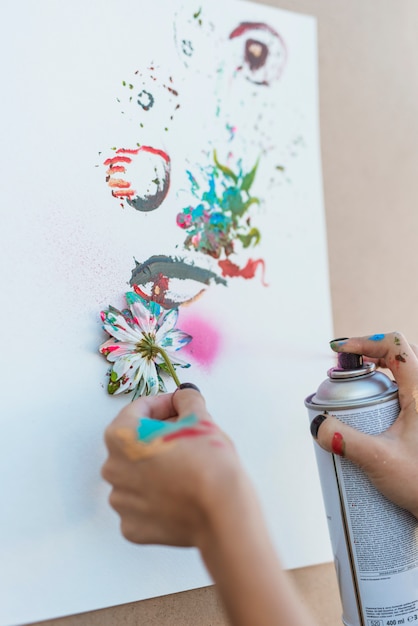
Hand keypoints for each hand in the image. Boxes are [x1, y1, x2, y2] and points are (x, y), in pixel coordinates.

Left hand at [102, 386, 317, 625]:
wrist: (223, 513)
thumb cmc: (209, 463)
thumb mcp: (200, 418)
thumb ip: (186, 400)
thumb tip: (184, 397)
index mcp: (121, 437)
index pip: (138, 410)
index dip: (163, 404)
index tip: (180, 405)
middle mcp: (112, 469)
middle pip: (135, 443)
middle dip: (158, 435)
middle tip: (187, 434)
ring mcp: (121, 502)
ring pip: (137, 475)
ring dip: (156, 467)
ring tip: (186, 466)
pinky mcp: (132, 528)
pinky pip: (142, 505)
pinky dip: (157, 497)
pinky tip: (180, 493)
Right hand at [311, 332, 417, 518]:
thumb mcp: (380, 461)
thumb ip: (345, 441)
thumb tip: (319, 425)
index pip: (394, 345)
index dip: (364, 341)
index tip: (339, 352)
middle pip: (400, 352)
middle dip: (369, 354)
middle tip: (346, 368)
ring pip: (407, 370)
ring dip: (381, 370)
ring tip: (358, 386)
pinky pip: (409, 389)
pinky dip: (389, 387)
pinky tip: (375, 408)